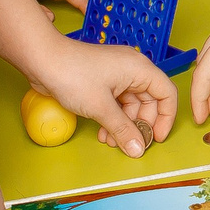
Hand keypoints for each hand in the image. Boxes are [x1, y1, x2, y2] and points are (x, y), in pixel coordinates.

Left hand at [22, 35, 173, 157]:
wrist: (42, 60)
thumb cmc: (73, 75)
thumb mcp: (101, 107)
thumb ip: (123, 129)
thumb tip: (138, 149)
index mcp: (140, 69)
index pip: (166, 93)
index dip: (166, 118)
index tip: (157, 138)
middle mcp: (132, 70)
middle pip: (149, 102)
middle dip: (140, 125)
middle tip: (131, 144)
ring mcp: (116, 75)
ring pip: (130, 105)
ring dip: (123, 125)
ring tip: (111, 142)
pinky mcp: (102, 81)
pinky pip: (116, 103)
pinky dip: (112, 119)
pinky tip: (103, 133)